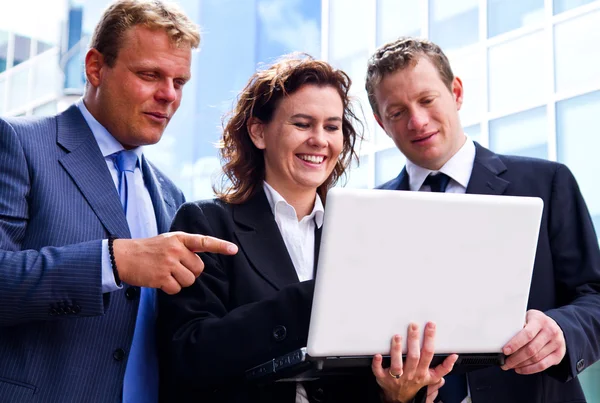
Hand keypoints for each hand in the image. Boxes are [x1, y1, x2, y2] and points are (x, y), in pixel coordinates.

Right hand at [113, 231, 237, 293]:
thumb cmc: (148, 249)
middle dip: (190, 272)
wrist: (123, 256)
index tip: (234, 249)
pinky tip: (160, 281)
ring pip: (190, 280)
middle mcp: (175, 249)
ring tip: (167, 273)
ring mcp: (168, 263)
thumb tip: (199, 261)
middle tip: (175, 268)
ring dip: (180, 281)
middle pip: (199, 268)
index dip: (220, 246)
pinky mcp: (161, 277)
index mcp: (179, 238)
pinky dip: (170, 288)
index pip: (203, 241)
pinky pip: (177, 289)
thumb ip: (184, 247)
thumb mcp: (168, 241)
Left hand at [372, 322, 457, 402]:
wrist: (400, 398)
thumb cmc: (414, 385)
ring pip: (397, 364)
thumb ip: (443, 368)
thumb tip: (454, 357)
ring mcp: (396, 377)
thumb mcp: (432, 378)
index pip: (428, 354)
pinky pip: (379, 371)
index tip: (431, 326)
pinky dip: (377, 363)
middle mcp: (410, 374)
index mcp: (422, 372)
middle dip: (414, 339)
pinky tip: (377, 355)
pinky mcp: (383, 378)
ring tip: (397, 337)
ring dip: (397, 350)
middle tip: (413, 326)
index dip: (430, 339)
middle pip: (414, 356)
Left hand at [501, 309, 565, 374]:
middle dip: (515, 358)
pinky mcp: (559, 354)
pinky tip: (520, 369)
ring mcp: (557, 343)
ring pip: (536, 358)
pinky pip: (543, 366)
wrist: (553, 325)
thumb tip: (502, 338)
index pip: (527, 334)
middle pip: (531, 349)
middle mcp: (551, 331)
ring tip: (510, 365)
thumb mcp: (526, 318)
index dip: (515, 344)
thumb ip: (518, 326)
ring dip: (521, 364)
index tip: (505, 350)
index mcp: (540, 320)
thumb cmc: (535, 322)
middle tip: (505, 362)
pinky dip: (529, 369)